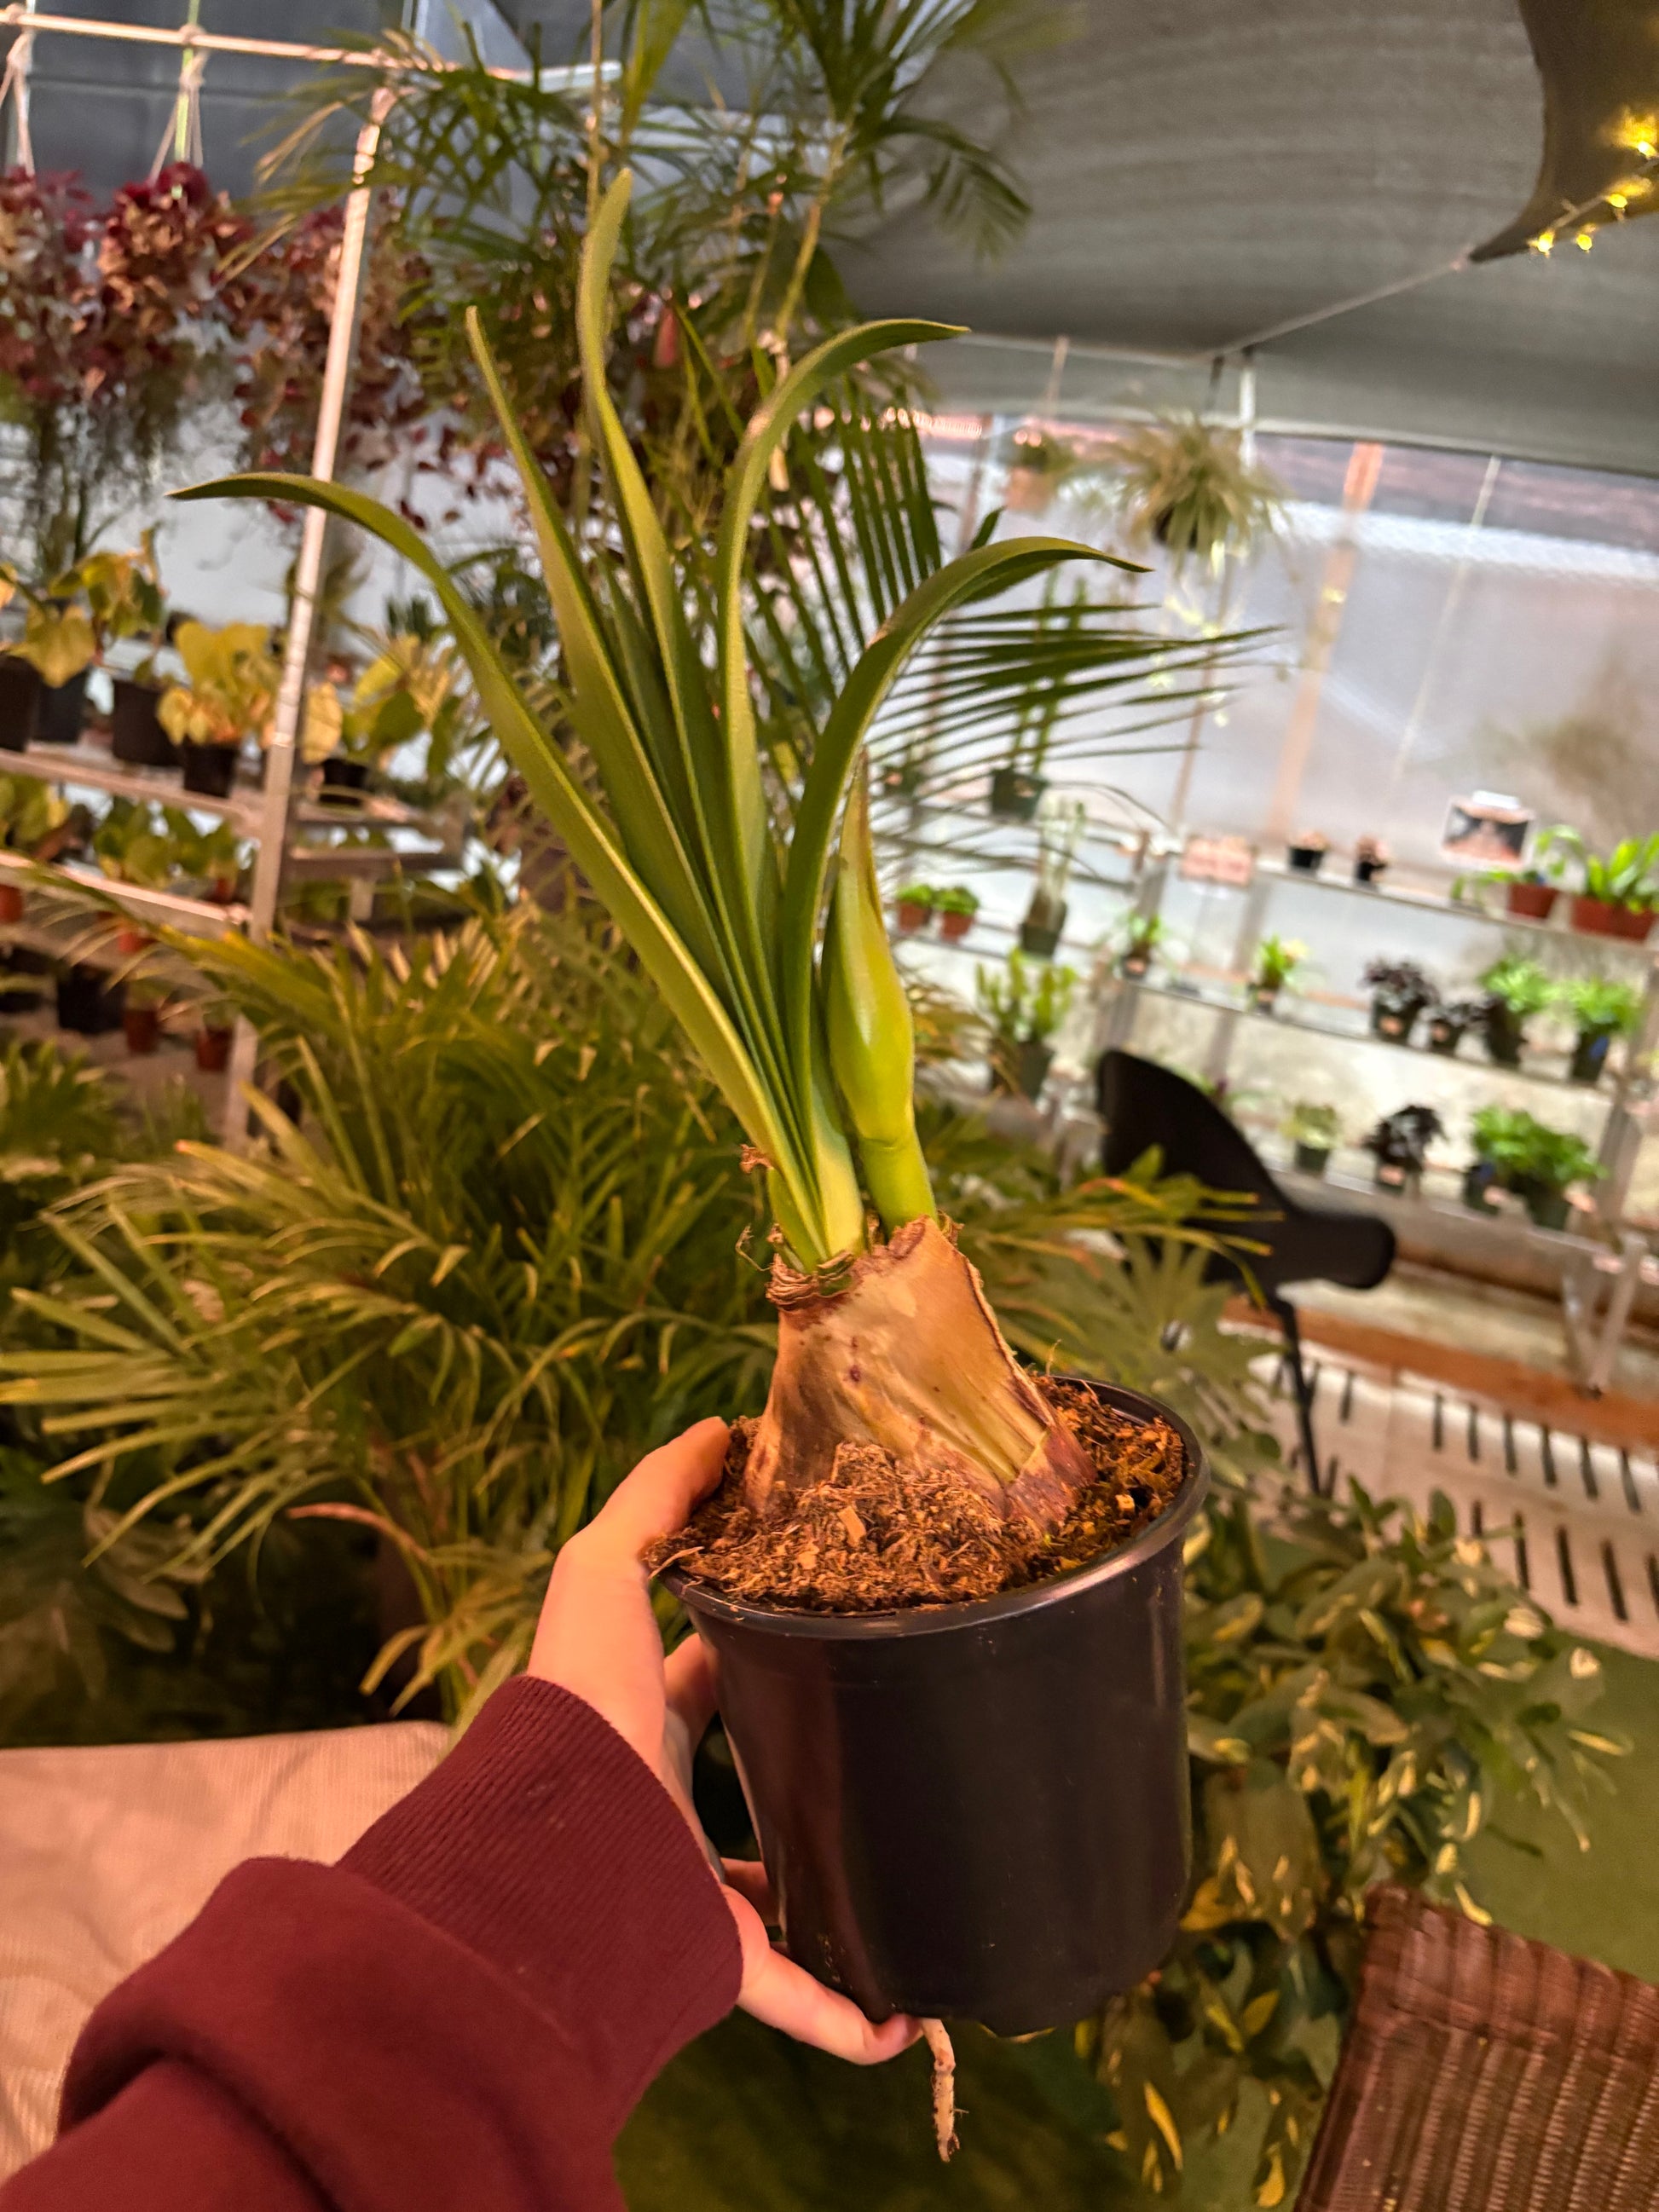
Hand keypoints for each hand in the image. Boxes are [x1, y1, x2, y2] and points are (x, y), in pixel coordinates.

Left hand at [530, 1418, 918, 2066]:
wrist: (555, 1842)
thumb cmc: (575, 1697)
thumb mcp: (603, 1568)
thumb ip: (657, 1497)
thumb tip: (720, 1431)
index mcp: (643, 1714)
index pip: (707, 1670)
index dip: (761, 1640)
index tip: (834, 1617)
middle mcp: (666, 1801)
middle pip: (750, 1782)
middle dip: (806, 1770)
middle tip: (891, 1740)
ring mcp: (693, 1886)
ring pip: (782, 1897)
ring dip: (841, 1899)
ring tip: (918, 1877)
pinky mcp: (719, 1957)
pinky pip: (798, 2000)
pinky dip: (852, 2019)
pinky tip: (912, 2019)